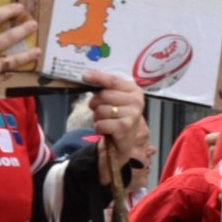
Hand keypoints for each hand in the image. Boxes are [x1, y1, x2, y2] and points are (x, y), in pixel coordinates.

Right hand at [0, 3, 39, 106]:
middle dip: (25, 29)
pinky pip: (6, 72)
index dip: (10, 11)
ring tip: (38, 50)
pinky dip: (10, 69)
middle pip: (10, 37)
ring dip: (28, 54)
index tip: (20, 7)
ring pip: (15, 59)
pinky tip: (16, 66)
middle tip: (34, 25)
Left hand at [81, 70, 149, 184]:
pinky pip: (101, 123)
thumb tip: (88, 76)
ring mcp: (132, 114)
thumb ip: (106, 89)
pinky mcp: (125, 127)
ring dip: (97, 117)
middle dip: (95, 103)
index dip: (98, 77)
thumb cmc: (117, 119)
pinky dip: (98, 127)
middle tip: (98, 110)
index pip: (113, 80)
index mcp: (134, 91)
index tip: (85, 76)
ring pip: (101, 109)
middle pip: (104, 95)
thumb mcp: (114, 101)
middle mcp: (137, 101)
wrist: (122, 145)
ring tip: (105, 121)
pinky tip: (106, 130)